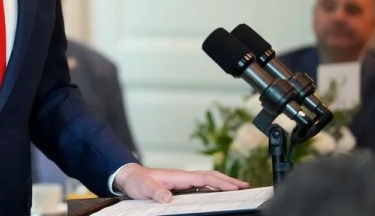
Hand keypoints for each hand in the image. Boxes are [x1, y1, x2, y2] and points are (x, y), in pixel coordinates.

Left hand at [113, 164, 249, 202]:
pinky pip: (200, 186)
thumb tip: (168, 198)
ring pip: (207, 181)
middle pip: (211, 177)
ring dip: (222, 184)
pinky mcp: (179, 186)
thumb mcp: (145, 188)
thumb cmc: (137, 181)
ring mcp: (182, 181)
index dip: (222, 182)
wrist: (129, 177)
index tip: (237, 186)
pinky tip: (216, 194)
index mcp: (179, 176)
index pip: (205, 178)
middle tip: (245, 187)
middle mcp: (183, 177)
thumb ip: (156, 192)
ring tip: (236, 190)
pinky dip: (212, 188)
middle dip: (228, 181)